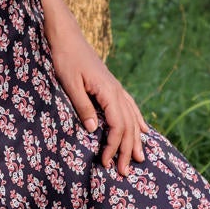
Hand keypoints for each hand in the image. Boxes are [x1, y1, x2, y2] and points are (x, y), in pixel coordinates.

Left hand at [49, 34, 147, 175]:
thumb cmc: (65, 58)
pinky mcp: (112, 86)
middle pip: (128, 125)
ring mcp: (116, 88)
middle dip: (127, 150)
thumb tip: (92, 130)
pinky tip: (144, 130)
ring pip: (132, 118)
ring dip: (135, 139)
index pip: (117, 125)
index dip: (114, 146)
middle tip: (124, 172)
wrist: (66, 36)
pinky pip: (130, 107)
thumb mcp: (69, 83)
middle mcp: (117, 91)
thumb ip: (82, 106)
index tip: (106, 163)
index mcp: (108, 91)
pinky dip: (138, 120)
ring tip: (139, 158)